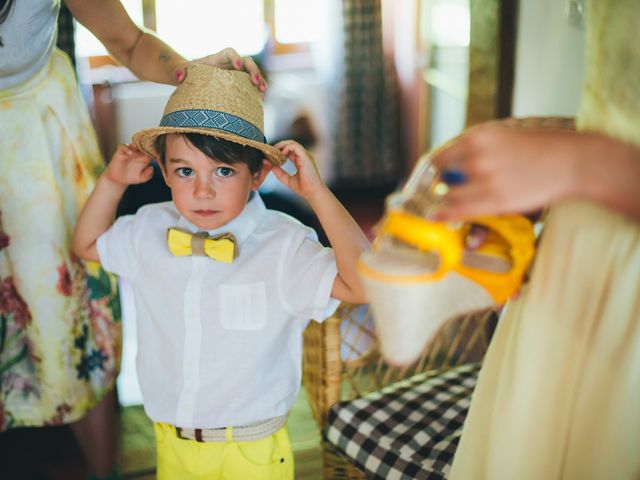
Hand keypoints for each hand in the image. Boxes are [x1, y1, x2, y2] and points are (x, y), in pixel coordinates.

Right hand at [103, 144, 153, 186]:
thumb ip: (148, 175)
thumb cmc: (132, 177)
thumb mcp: (141, 178)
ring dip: (137, 146)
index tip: (157, 153)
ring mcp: (129, 152)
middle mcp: (138, 153)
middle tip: (149, 147)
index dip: (154, 151)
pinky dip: (126, 148)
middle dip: (146, 145)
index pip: (151, 152)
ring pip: (134, 144)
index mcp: (145, 158)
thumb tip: (151, 168)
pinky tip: (130, 153)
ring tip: (139, 151)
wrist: (119, 179)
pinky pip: (123, 146)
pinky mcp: (121, 152)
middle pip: (143, 145)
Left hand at [173, 47, 266, 91]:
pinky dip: (256, 91)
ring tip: (263, 91)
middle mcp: (229, 64)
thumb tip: (179, 77)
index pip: (229, 52)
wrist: (192, 79)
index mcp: (217, 59)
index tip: (238, 66)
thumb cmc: (187, 74)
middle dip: (253, 70)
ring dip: (259, 81)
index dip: (235, 57)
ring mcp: (236, 74)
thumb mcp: (182, 71)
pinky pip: (250, 85)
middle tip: (257, 82)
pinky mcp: (238, 83)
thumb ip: (179, 71)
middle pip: (246, 61)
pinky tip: (260, 100)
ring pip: (252, 73)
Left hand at [271, 140, 326, 199]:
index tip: (271, 155)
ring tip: (275, 151)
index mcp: (300, 161)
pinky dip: (287, 147)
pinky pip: (295, 146)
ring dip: (282, 145)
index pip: (289, 150)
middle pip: (290, 144)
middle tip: (270, 151)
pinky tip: (281, 154)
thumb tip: (271, 166)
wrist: (313, 192)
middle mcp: (303, 156)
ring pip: (292, 143)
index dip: (280, 151)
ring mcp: (305, 156)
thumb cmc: (304, 188)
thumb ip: (280, 172)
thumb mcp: (287, 179)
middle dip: (279, 146)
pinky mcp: (306, 157)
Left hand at [430, 123, 582, 220]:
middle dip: (437, 183)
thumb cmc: (540, 149)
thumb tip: (451, 164)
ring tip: (444, 203)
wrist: (571, 161)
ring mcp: (484, 178)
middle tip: (436, 190)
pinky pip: (459, 210)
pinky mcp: (494, 200)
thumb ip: (476, 147)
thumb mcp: (503, 136)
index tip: (429, 175)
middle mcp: (476, 155)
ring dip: (444, 198)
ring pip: (448, 193)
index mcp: (478, 136)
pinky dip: (443, 214)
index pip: (441, 154)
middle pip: (441, 173)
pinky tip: (434, 217)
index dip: (433, 167)